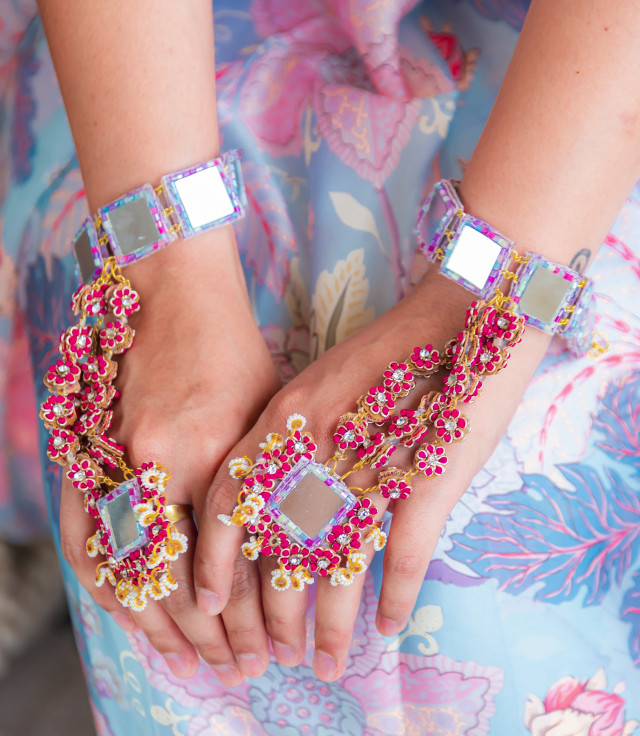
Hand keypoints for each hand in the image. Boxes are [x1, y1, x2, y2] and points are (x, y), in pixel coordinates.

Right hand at [59, 226, 281, 683]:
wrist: (171, 295)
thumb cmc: (235, 351)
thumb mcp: (269, 413)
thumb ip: (268, 482)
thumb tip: (286, 553)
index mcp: (219, 454)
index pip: (230, 566)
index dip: (248, 620)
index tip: (267, 651)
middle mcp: (164, 467)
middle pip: (180, 582)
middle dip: (210, 639)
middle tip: (236, 671)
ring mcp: (117, 463)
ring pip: (130, 571)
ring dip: (158, 627)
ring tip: (188, 662)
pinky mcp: (90, 456)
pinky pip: (90, 540)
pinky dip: (110, 586)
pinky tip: (132, 617)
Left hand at [194, 270, 550, 681]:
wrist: (466, 307)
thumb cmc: (395, 347)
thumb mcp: (324, 380)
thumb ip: (293, 430)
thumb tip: (273, 494)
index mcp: (288, 415)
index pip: (231, 498)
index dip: (215, 558)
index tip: (210, 604)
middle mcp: (320, 443)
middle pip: (280, 549)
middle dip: (273, 615)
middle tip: (277, 654)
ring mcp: (373, 462)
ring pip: (336, 568)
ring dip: (331, 625)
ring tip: (328, 662)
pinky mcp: (427, 478)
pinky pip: (403, 557)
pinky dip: (395, 599)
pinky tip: (390, 627)